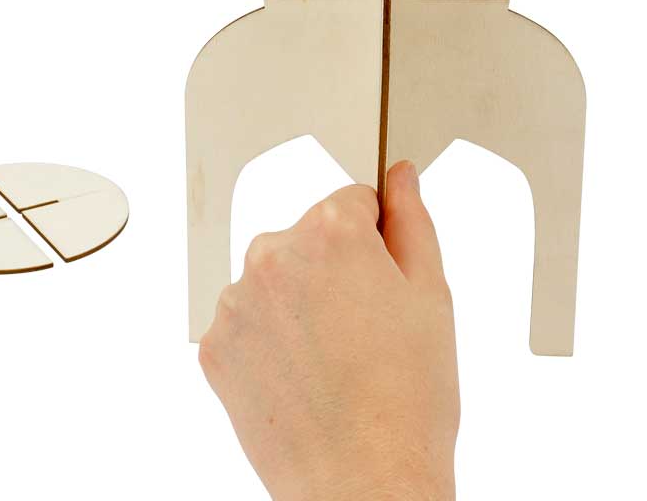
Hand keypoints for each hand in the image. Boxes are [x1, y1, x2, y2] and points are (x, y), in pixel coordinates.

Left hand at [199, 161, 458, 500]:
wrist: (365, 482)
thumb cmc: (409, 399)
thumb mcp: (432, 296)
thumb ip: (412, 221)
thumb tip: (400, 176)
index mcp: (330, 231)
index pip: (352, 202)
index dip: (376, 244)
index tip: (385, 286)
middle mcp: (271, 255)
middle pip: (307, 240)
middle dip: (334, 272)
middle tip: (366, 332)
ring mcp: (235, 304)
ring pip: (274, 283)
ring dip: (298, 306)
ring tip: (335, 363)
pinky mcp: (214, 349)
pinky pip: (246, 326)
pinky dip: (270, 345)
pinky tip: (303, 379)